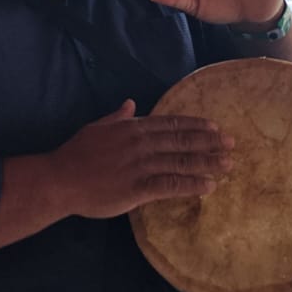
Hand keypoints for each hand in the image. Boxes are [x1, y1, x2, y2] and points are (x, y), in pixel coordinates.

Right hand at [51, 99, 232, 218]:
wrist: (59, 180)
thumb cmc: (75, 155)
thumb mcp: (97, 128)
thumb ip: (117, 117)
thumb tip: (132, 103)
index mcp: (132, 128)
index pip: (171, 124)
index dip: (195, 125)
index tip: (215, 128)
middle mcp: (141, 144)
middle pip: (182, 141)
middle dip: (210, 142)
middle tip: (232, 144)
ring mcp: (140, 166)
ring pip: (181, 161)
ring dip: (207, 162)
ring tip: (227, 165)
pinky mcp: (138, 189)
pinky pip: (171, 185)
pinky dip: (191, 185)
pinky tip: (208, 186)